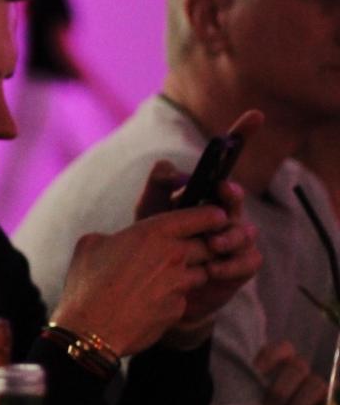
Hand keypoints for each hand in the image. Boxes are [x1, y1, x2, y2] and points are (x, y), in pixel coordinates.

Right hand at [51, 202, 229, 357]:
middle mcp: (174, 256)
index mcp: (154, 233)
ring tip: (167, 277)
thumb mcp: (90, 245)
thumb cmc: (86, 284)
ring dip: (191, 272)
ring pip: (202, 273)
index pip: (202, 216)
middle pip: (209, 246)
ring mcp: (179, 284)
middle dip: (204, 246)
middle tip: (188, 248)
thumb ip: (113, 236)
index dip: (211, 215)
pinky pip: (184, 298)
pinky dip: (174, 298)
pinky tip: (152, 301)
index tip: (215, 216)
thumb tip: (115, 241)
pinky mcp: (178, 309)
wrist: (90, 330)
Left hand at [134, 153, 261, 341]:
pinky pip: (246, 260)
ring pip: (244, 230)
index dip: (242, 136)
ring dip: (228, 235)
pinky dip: (229, 264)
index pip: (226, 162)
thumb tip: (170, 170)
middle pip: (236, 197)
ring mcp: (235, 238)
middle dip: (231, 195)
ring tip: (210, 245)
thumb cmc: (154, 245)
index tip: (255, 115)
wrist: (159, 289)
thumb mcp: (149, 214)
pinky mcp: (240, 266)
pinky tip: (211, 268)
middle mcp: (225, 212)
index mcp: (205, 194)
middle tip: (221, 193)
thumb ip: (156, 188)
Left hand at [254, 339, 328, 404]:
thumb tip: (238, 389)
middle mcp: (302, 371)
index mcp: (282, 362)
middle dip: (282, 390)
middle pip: (298, 367)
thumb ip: (248, 390)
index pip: (282, 348)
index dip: (270, 357)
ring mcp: (318, 387)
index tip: (257, 372)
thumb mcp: (250, 397)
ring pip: (317, 385)